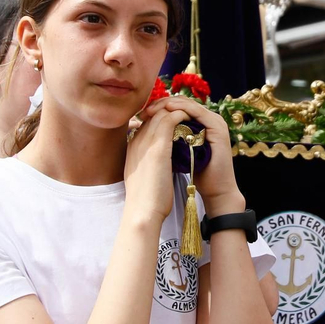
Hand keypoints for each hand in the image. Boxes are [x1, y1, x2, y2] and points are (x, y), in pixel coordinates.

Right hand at [124, 100, 194, 226]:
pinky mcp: (158, 147)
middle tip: (186, 116)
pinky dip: (182, 116)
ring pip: (161, 114)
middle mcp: (137, 141)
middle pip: (153, 115)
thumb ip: (149, 165)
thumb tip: (160, 164)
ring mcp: (146, 142)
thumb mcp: (144, 177)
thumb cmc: (147, 200)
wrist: (142, 212)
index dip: (162, 120)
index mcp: (132, 148)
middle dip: (170, 112)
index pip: (146, 124)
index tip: (177, 125)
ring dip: (177, 111)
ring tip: (192, 116)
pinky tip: (192, 120)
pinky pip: (170, 119)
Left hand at [152, 94, 241, 210]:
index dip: (158, 107)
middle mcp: (207, 119)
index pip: (177, 107)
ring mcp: (214, 121)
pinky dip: (181, 109)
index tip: (141, 114)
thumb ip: (167, 138)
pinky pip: (197, 111)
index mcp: (199, 123)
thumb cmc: (195, 174)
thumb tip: (145, 130)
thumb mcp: (177, 152)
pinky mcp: (217, 126)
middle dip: (161, 103)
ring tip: (152, 109)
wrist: (215, 190)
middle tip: (145, 110)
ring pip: (188, 104)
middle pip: (181, 102)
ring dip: (169, 104)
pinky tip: (168, 109)